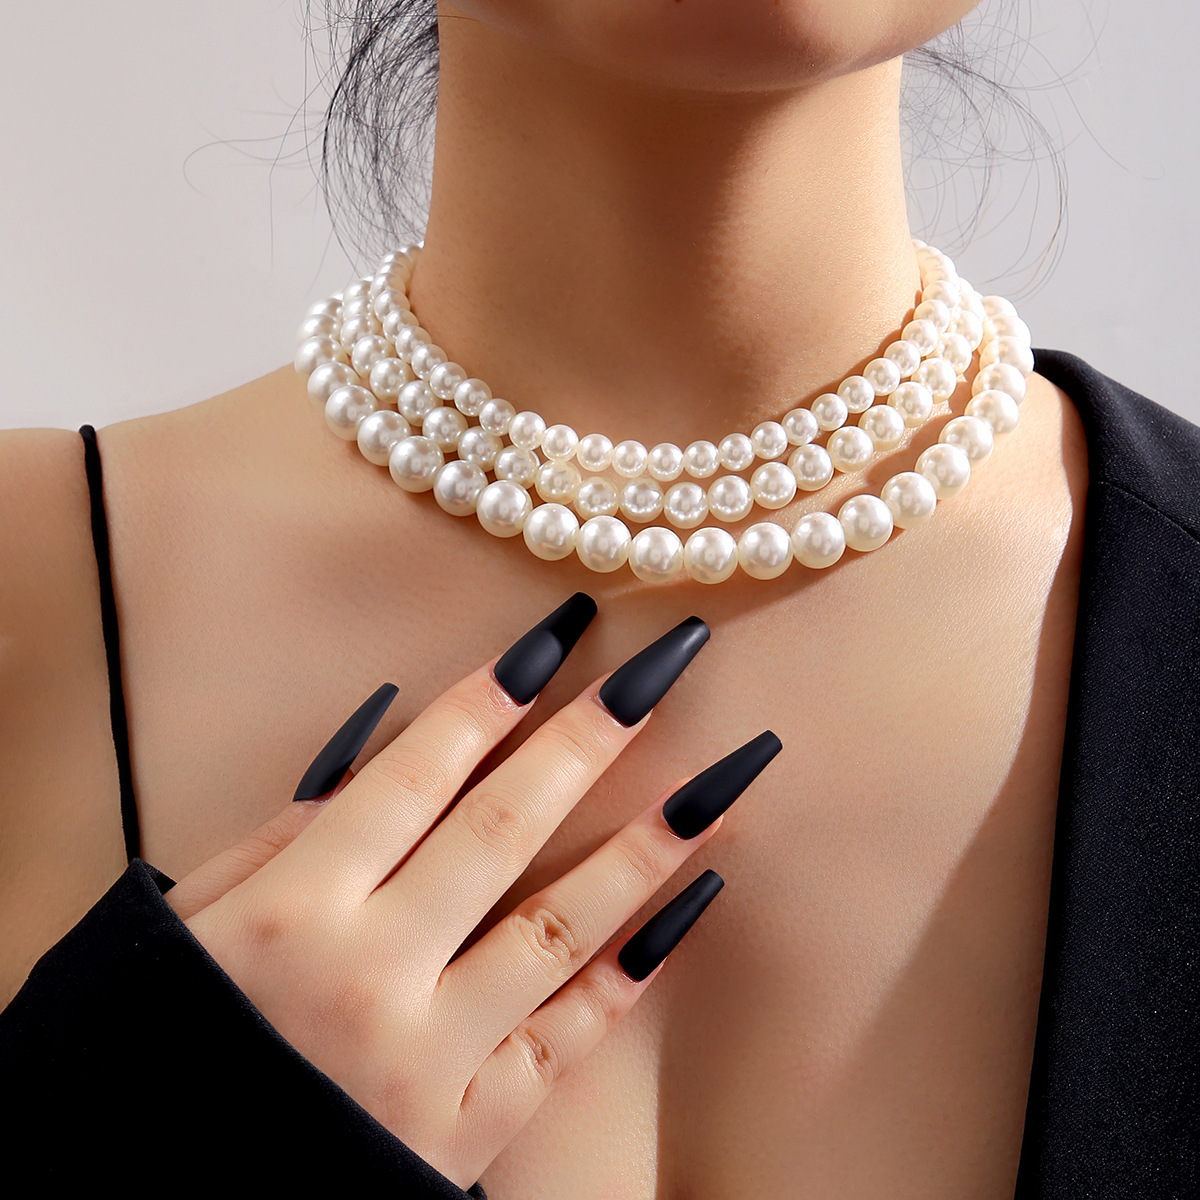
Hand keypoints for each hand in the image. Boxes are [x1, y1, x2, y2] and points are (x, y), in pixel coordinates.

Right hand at [167, 594, 779, 1189]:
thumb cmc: (165, 1051)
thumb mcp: (185, 929)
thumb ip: (282, 837)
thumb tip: (379, 742)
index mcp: (291, 911)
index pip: (415, 774)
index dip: (489, 696)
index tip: (557, 636)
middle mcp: (370, 973)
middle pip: (501, 827)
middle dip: (586, 737)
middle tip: (658, 672)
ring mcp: (429, 1058)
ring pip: (559, 926)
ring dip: (644, 848)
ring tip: (715, 789)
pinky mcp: (468, 1132)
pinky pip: (569, 1039)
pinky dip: (633, 971)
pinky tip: (690, 907)